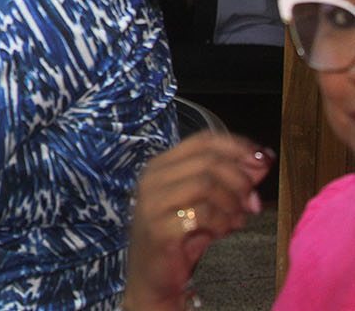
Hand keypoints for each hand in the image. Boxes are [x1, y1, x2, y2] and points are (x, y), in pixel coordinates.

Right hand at [122, 133, 272, 309]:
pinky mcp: (159, 226)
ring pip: (207, 184)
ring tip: (236, 220)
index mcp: (162, 165)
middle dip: (241, 181)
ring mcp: (152, 201)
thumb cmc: (180, 238)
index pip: (204, 140)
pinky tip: (222, 232)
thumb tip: (261, 160)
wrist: (153, 278)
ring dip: (232, 203)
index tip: (264, 159)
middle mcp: (152, 177)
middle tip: (253, 203)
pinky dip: (222, 222)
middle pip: (209, 161)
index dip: (238, 146)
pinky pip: (202, 214)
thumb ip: (231, 181)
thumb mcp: (207, 203)